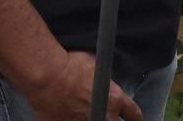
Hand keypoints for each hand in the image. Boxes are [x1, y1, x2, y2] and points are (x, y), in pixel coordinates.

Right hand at [23, 51, 141, 120]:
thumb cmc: (70, 66)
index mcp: (114, 99)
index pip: (133, 113)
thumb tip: (103, 78)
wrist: (46, 76)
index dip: (135, 117)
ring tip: (85, 114)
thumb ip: (103, 78)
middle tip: (111, 118)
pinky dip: (71, 120)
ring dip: (92, 119)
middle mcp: (102, 115)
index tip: (135, 119)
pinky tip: (67, 116)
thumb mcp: (96, 66)